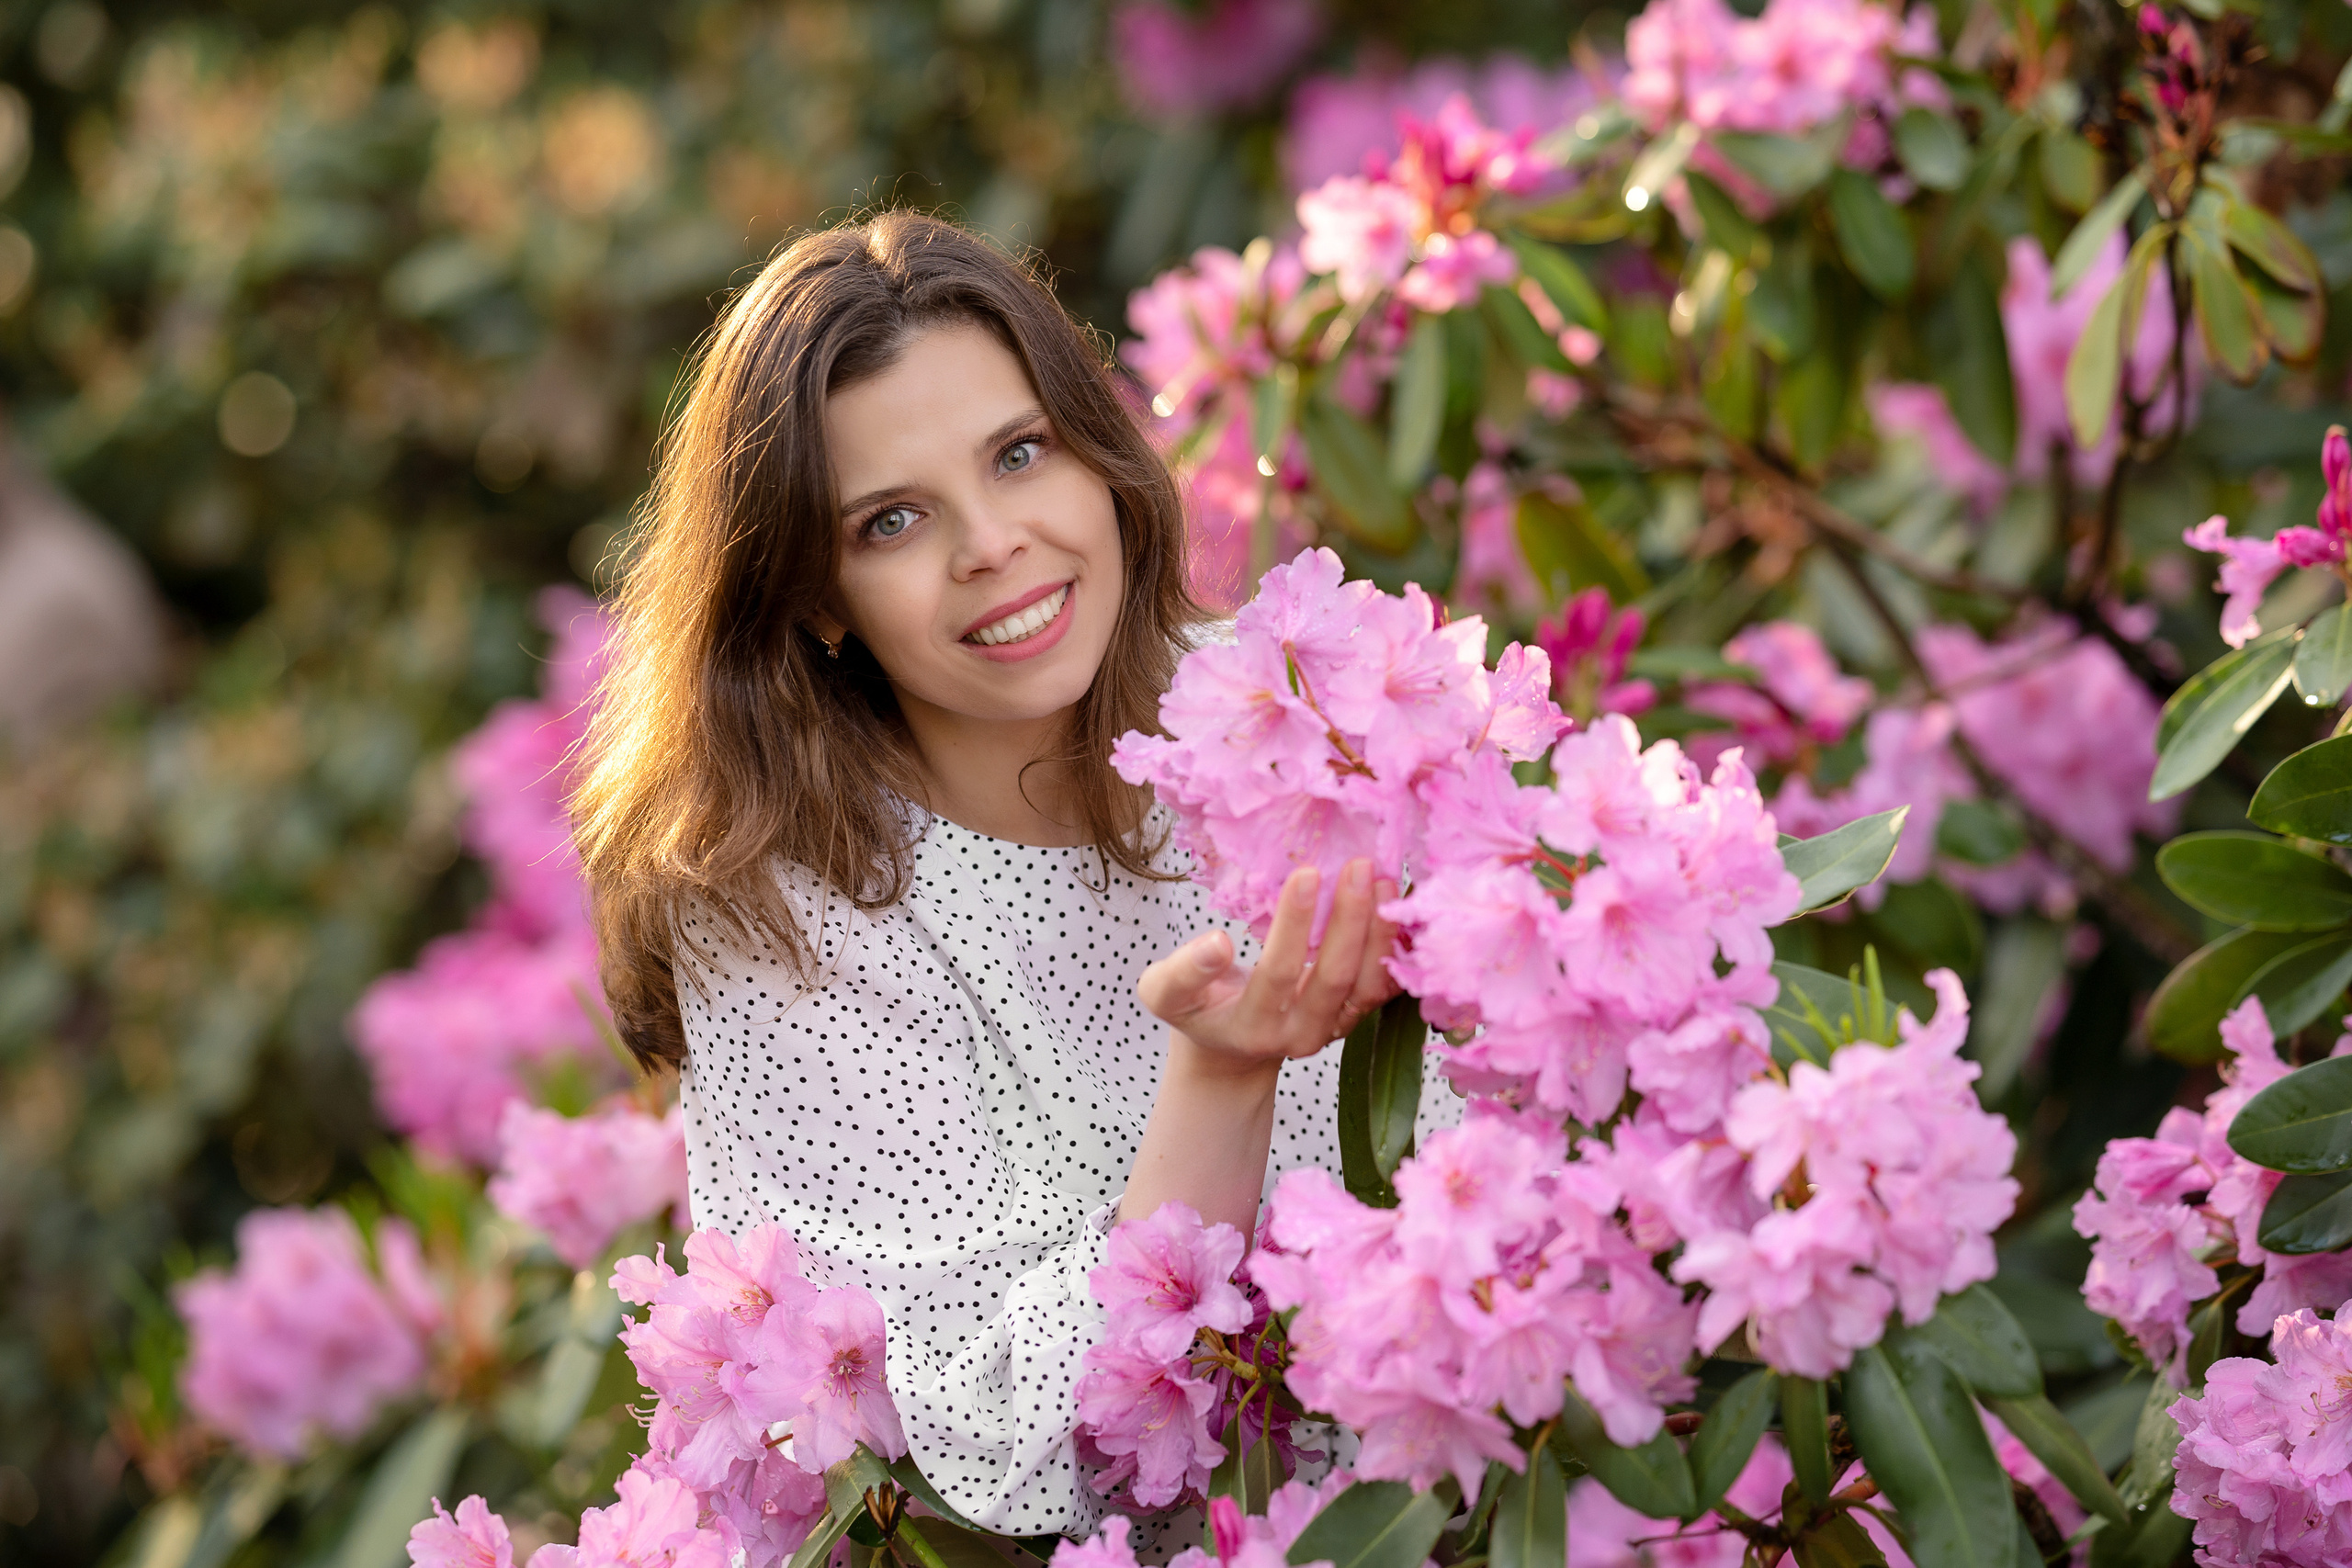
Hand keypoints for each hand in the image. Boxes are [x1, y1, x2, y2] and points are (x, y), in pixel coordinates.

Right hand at [1136, 860, 1400, 1075]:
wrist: (1232, 1045)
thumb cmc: (1198, 1007)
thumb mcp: (1166, 992)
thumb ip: (1183, 971)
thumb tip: (1216, 942)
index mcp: (1252, 1028)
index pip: (1276, 975)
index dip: (1293, 926)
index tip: (1306, 873)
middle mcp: (1299, 1034)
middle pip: (1333, 979)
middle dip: (1349, 919)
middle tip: (1357, 865)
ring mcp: (1332, 1029)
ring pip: (1367, 985)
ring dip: (1379, 932)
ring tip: (1383, 879)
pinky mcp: (1353, 1016)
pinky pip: (1383, 988)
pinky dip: (1394, 949)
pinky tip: (1398, 906)